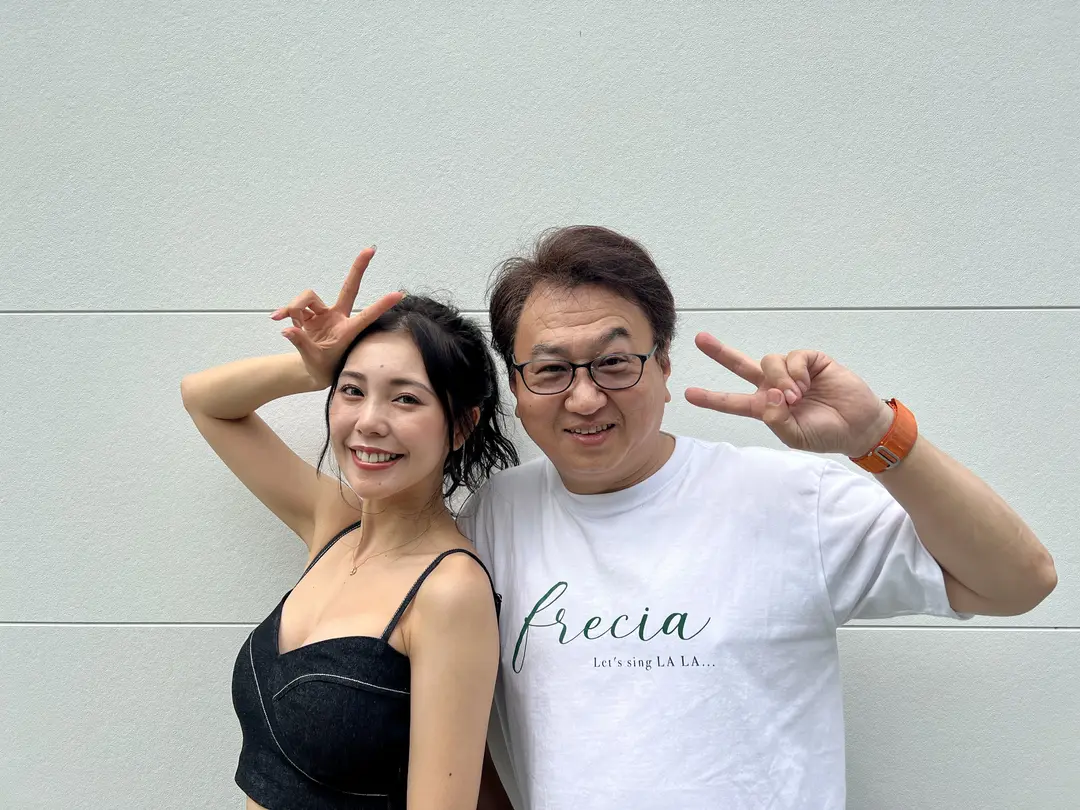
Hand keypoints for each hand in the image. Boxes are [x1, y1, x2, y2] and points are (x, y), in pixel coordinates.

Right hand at [270, 247, 403, 387]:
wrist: (313, 370)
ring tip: (294, 328)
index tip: (398, 295)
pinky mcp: (309, 313)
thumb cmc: (322, 367)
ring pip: (309, 297)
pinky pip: (296, 306)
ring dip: (296, 309)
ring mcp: (324, 313)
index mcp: (347, 330)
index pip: (366, 315)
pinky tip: (277, 319)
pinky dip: (286, 311)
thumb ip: (301, 343)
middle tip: (371, 249)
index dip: (381, 305)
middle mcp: (338, 317)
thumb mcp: (313, 360)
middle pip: (348, 287)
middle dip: (358, 268)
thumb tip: (287, 329)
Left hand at [684, 332, 894, 456]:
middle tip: (700, 339)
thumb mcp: (795, 437)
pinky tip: (806, 383)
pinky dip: (795, 370)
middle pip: (740, 366)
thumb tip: (768, 394)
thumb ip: (776, 420)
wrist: (858, 426)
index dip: (712, 398)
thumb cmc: (825, 434)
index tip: (688, 394)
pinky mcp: (810, 360)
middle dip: (720, 352)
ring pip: (768, 361)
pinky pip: (792, 356)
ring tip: (796, 396)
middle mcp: (773, 386)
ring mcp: (791, 372)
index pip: (732, 402)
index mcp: (765, 407)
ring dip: (779, 379)